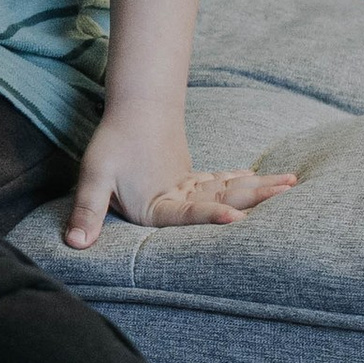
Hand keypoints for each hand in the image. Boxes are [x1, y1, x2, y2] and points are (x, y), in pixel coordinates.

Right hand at [65, 110, 296, 249]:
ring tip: (290, 184)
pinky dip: (245, 182)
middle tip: (287, 191)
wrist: (123, 119)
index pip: (187, 217)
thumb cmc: (110, 145)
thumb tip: (74, 243)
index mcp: (154, 211)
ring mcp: (186, 196)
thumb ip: (87, 210)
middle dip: (254, 199)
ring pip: (228, 195)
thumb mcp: (93, 177)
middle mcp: (174, 208)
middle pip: (219, 206)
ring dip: (258, 190)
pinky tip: (268, 183)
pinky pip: (224, 186)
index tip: (239, 217)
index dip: (212, 218)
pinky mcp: (192, 185)